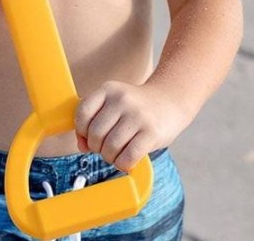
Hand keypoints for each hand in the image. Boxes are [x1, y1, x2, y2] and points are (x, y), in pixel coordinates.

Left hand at [74, 81, 188, 171]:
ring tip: (119, 151)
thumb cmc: (135, 108)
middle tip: (109, 145)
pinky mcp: (151, 132)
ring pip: (110, 149)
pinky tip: (129, 158)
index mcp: (109, 89)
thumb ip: (93, 121)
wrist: (171, 100)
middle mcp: (122, 99)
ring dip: (111, 157)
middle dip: (98, 147)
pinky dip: (123, 164)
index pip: (82, 113)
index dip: (82, 131)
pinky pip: (127, 158)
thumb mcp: (113, 104)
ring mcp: (138, 115)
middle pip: (95, 135)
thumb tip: (82, 146)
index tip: (92, 135)